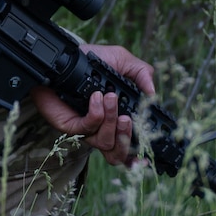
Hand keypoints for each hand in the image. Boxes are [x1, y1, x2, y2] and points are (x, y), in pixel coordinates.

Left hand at [30, 44, 155, 167]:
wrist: (63, 59)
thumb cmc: (91, 61)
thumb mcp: (121, 60)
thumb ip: (141, 73)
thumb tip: (153, 93)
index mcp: (117, 119)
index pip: (129, 147)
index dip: (138, 157)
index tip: (147, 157)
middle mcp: (103, 129)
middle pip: (118, 154)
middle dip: (126, 138)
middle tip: (126, 118)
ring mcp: (87, 130)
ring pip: (105, 142)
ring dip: (111, 121)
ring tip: (110, 98)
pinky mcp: (71, 127)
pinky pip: (88, 128)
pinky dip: (96, 114)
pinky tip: (96, 98)